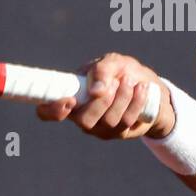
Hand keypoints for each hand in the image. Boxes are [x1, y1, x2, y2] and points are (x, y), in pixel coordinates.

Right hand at [35, 52, 174, 139]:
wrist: (148, 86)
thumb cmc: (123, 72)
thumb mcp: (113, 62)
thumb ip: (102, 69)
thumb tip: (96, 91)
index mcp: (71, 96)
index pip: (47, 112)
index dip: (51, 110)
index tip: (69, 101)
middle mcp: (81, 116)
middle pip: (83, 120)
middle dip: (102, 101)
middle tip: (117, 82)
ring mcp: (99, 128)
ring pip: (108, 121)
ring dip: (122, 98)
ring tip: (131, 81)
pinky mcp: (118, 133)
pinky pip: (125, 122)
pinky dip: (135, 103)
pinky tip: (142, 89)